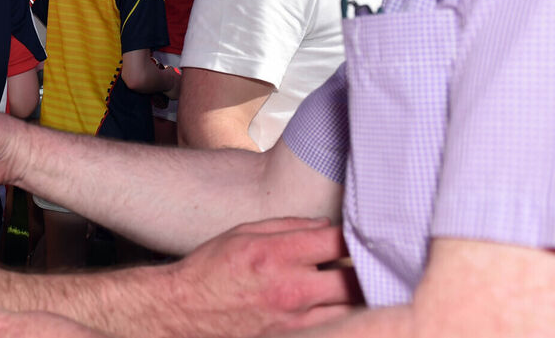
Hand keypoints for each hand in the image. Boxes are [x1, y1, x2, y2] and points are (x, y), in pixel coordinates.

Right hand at [163, 217, 360, 335]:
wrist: (183, 312)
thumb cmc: (210, 269)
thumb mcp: (244, 232)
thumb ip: (289, 226)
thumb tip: (325, 226)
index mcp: (277, 255)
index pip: (336, 241)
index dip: (355, 233)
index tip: (359, 232)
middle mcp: (290, 290)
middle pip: (355, 280)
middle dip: (367, 267)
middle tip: (371, 260)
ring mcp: (294, 322)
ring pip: (352, 311)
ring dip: (359, 296)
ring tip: (360, 284)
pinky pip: (333, 329)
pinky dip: (343, 318)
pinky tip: (341, 307)